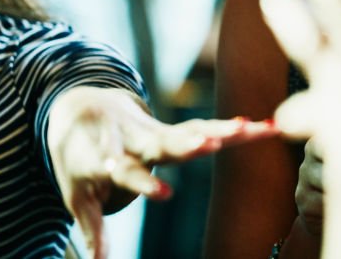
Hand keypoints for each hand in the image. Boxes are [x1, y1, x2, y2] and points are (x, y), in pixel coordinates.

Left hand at [46, 86, 275, 257]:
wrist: (79, 110)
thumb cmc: (79, 162)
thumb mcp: (78, 196)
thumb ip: (92, 229)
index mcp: (107, 157)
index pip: (127, 171)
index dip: (145, 183)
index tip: (165, 194)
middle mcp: (135, 140)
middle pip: (164, 142)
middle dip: (189, 144)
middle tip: (212, 144)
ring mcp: (156, 130)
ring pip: (192, 129)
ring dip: (222, 130)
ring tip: (252, 129)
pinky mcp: (173, 127)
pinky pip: (205, 126)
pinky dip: (231, 127)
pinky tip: (262, 126)